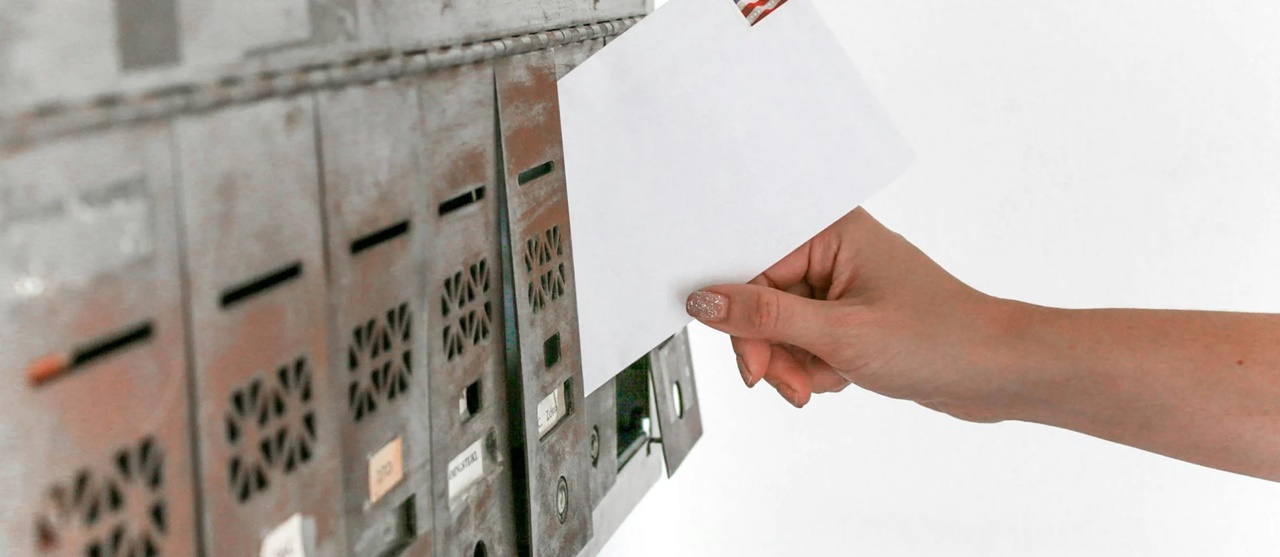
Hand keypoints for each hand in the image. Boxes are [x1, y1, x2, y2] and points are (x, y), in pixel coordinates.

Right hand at [685, 207, 1027, 421]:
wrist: (997, 372)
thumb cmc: (941, 338)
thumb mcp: (840, 333)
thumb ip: (764, 318)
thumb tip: (706, 303)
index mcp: (831, 230)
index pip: (752, 267)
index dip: (742, 317)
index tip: (752, 359)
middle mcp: (833, 249)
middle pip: (761, 300)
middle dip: (773, 348)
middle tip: (788, 381)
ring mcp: (841, 284)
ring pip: (780, 327)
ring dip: (793, 364)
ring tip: (822, 382)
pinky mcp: (848, 314)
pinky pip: (803, 340)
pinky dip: (813, 367)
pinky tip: (840, 376)